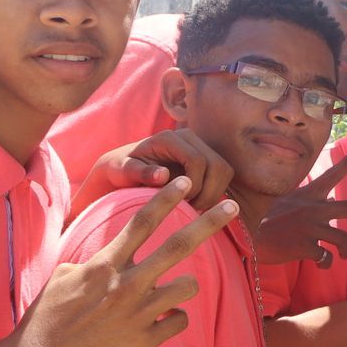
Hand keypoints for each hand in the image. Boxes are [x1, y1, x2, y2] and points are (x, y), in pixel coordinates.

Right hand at [13, 178, 237, 346]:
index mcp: (105, 265)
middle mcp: (126, 284)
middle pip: (178, 246)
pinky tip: (160, 322)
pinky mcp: (144, 341)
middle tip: (233, 204)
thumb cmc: (47, 315)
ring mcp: (138, 313)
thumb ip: (94, 262)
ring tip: (173, 290)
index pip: (141, 223)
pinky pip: (179, 322)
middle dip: (210, 222)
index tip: (184, 180)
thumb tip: (112, 257)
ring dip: (186, 285)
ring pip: (188, 286)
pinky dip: (174, 319)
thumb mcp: (64, 277)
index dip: (165, 198)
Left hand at [73, 130, 233, 213]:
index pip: (198, 161)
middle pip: (218, 166)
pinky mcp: (206, 158)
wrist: (124, 167)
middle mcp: (188, 137)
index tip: (180, 203)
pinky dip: (215, 192)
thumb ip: (140, 172)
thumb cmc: (121, 170)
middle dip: (209, 192)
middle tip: (191, 209)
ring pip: (225, 171)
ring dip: (214, 193)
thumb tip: (163, 175)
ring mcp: (200, 146)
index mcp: (169, 138)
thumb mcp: (122, 171)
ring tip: (194, 207)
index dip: (194, 186)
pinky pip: (223, 176)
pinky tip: (197, 204)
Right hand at [256, 148, 346, 265]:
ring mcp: (312, 228)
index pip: (331, 175)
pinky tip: (320, 265)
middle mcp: (314, 209)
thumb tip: (326, 200)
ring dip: (345, 251)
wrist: (247, 236)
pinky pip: (326, 258)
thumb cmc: (263, 220)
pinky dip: (326, 263)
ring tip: (342, 256)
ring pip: (343, 239)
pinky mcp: (307, 246)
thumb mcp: (285, 203)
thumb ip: (306, 202)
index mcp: (308, 196)